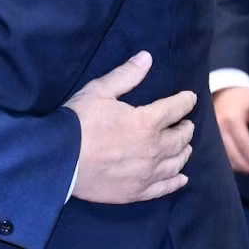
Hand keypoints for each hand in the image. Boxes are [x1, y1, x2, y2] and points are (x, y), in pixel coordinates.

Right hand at [66, 51, 194, 203]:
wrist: (58, 160)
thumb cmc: (78, 122)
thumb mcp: (99, 91)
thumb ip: (126, 75)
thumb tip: (147, 57)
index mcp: (147, 122)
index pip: (176, 108)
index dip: (185, 101)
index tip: (189, 98)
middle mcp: (153, 149)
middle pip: (181, 138)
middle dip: (186, 128)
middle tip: (185, 124)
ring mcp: (146, 173)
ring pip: (176, 162)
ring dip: (183, 152)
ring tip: (184, 147)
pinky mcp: (136, 191)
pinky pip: (165, 187)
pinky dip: (176, 181)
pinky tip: (181, 178)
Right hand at [213, 85, 248, 176]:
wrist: (224, 88)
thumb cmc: (244, 98)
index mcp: (232, 118)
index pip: (243, 144)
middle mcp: (218, 125)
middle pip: (232, 152)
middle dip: (245, 164)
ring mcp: (211, 129)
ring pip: (222, 153)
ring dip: (236, 165)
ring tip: (248, 170)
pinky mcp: (207, 132)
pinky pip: (216, 150)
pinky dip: (227, 160)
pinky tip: (236, 164)